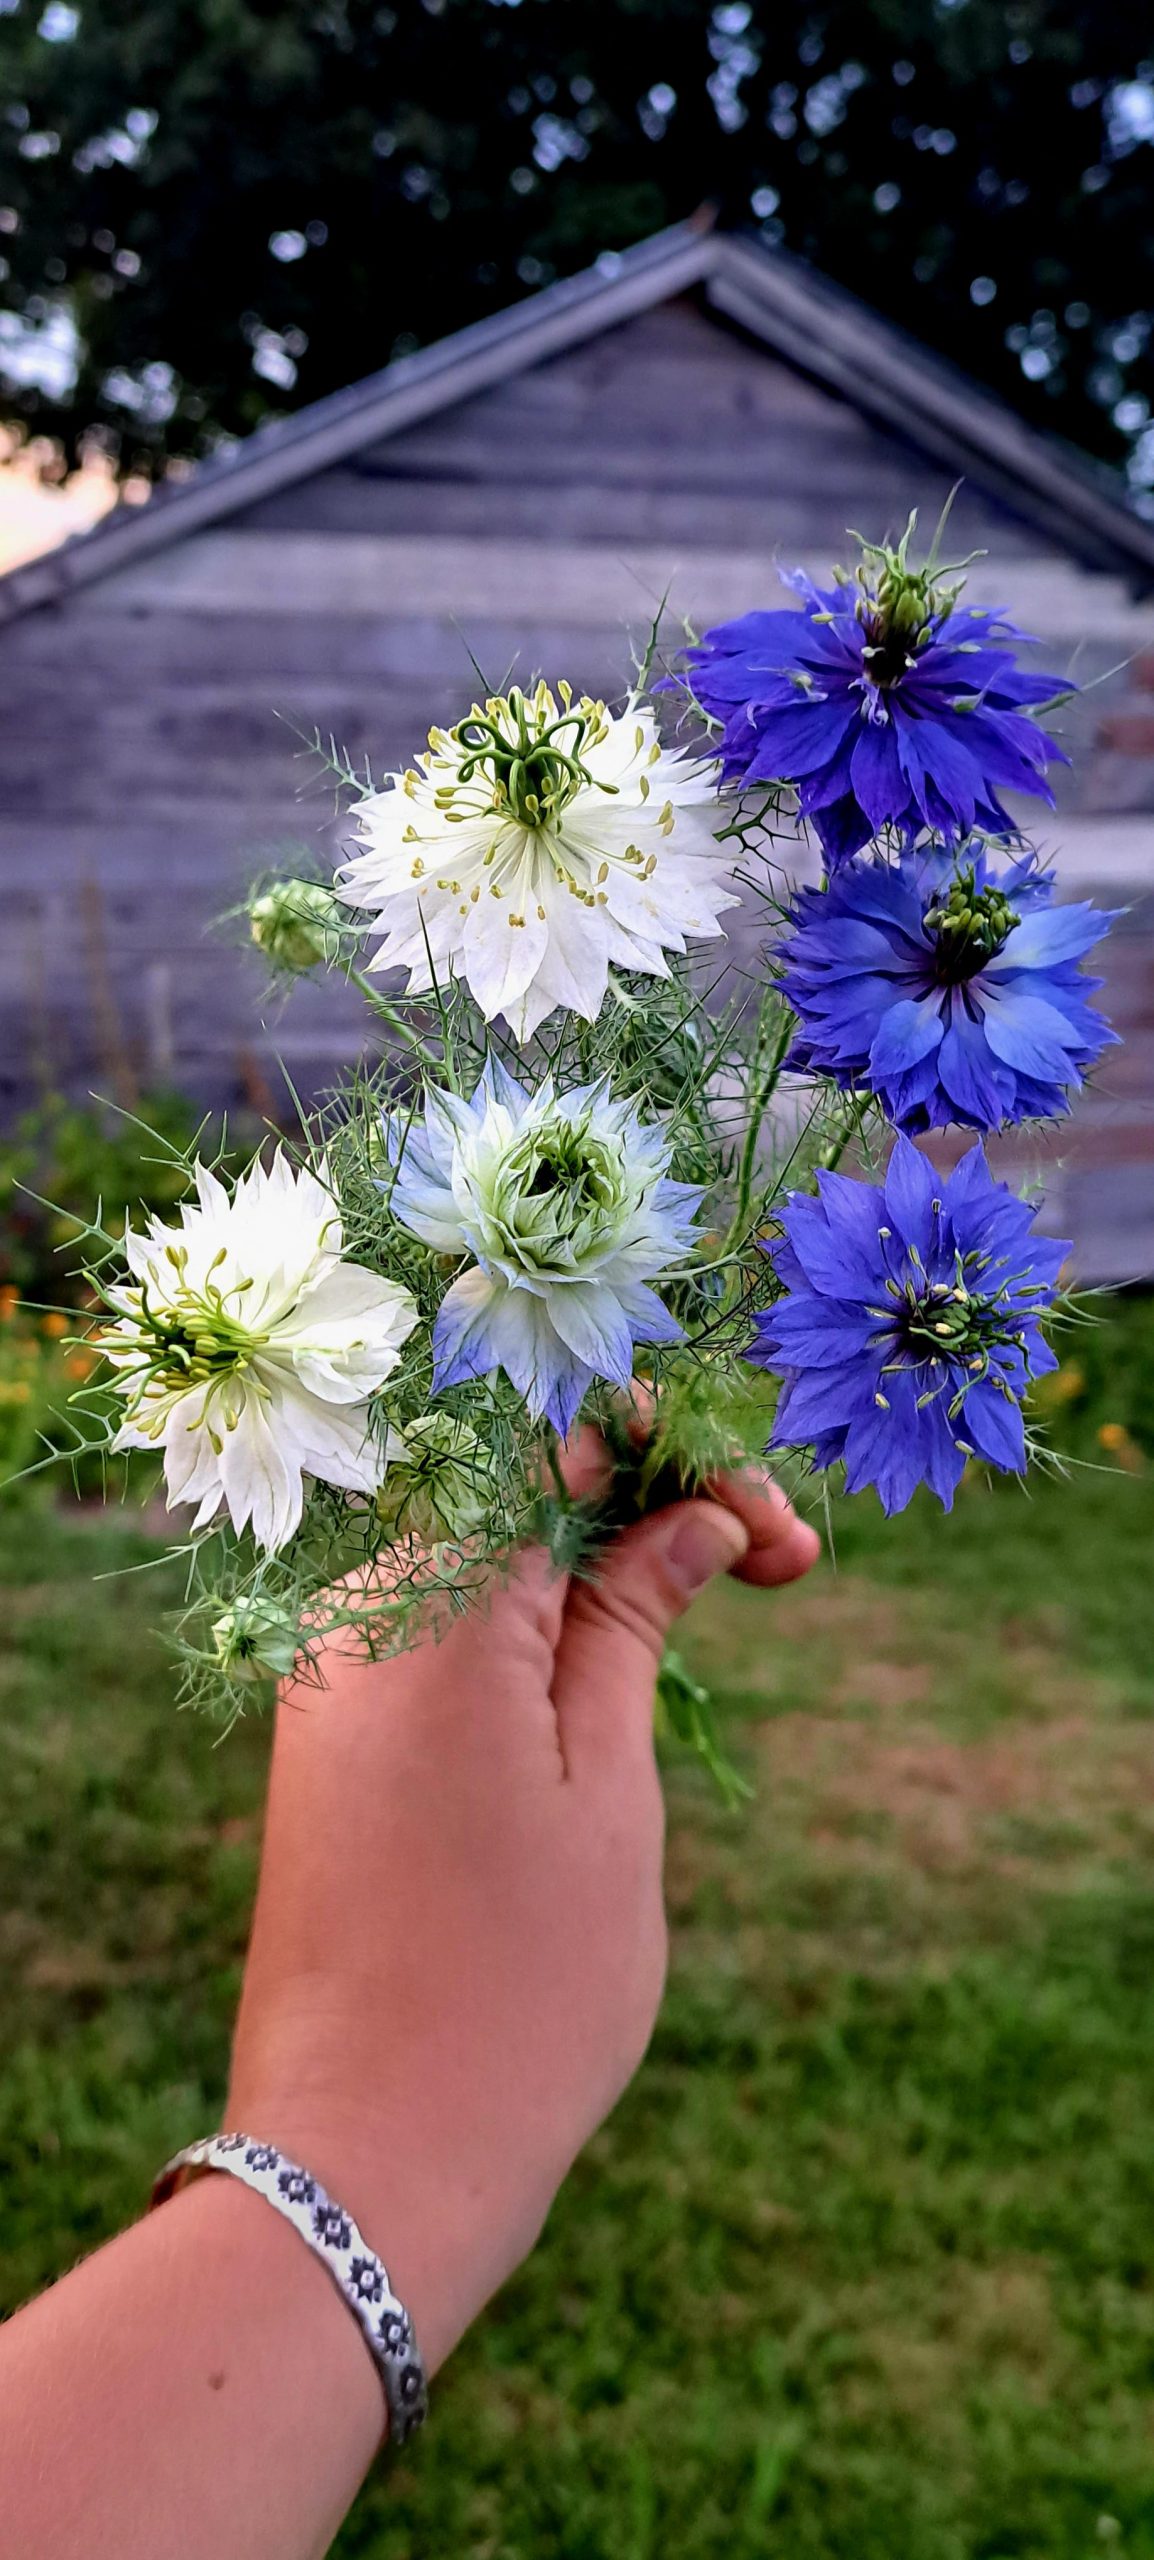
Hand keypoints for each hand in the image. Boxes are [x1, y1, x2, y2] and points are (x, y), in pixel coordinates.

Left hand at [227, 1444, 819, 2373]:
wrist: (365, 2159)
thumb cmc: (517, 1990)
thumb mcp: (610, 1790)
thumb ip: (635, 1624)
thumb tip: (692, 1515)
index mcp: (433, 1611)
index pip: (561, 1449)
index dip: (683, 1460)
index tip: (780, 1535)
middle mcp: (358, 1617)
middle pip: (517, 1484)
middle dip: (647, 1499)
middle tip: (774, 1563)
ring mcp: (328, 1673)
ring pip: (478, 1548)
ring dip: (593, 1556)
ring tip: (707, 1598)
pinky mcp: (323, 1733)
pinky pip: (433, 1620)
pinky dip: (526, 1616)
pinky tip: (607, 1654)